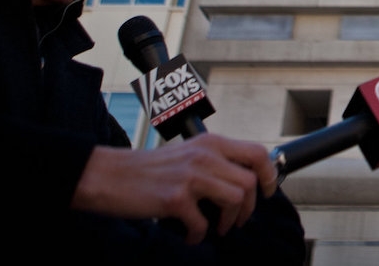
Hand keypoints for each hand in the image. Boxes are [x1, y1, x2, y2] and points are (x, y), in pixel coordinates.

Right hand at [72, 134, 279, 243]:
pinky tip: (189, 236)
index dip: (269, 175)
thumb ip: (214, 161)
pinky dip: (198, 236)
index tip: (267, 193)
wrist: (108, 175)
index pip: (257, 153)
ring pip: (235, 199)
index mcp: (210, 142)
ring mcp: (190, 176)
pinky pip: (202, 224)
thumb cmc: (148, 169)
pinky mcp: (174, 199)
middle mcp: (204, 155)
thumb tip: (244, 182)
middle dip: (249, 207)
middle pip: (250, 182)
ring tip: (216, 228)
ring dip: (229, 221)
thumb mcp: (188, 153)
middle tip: (237, 220)